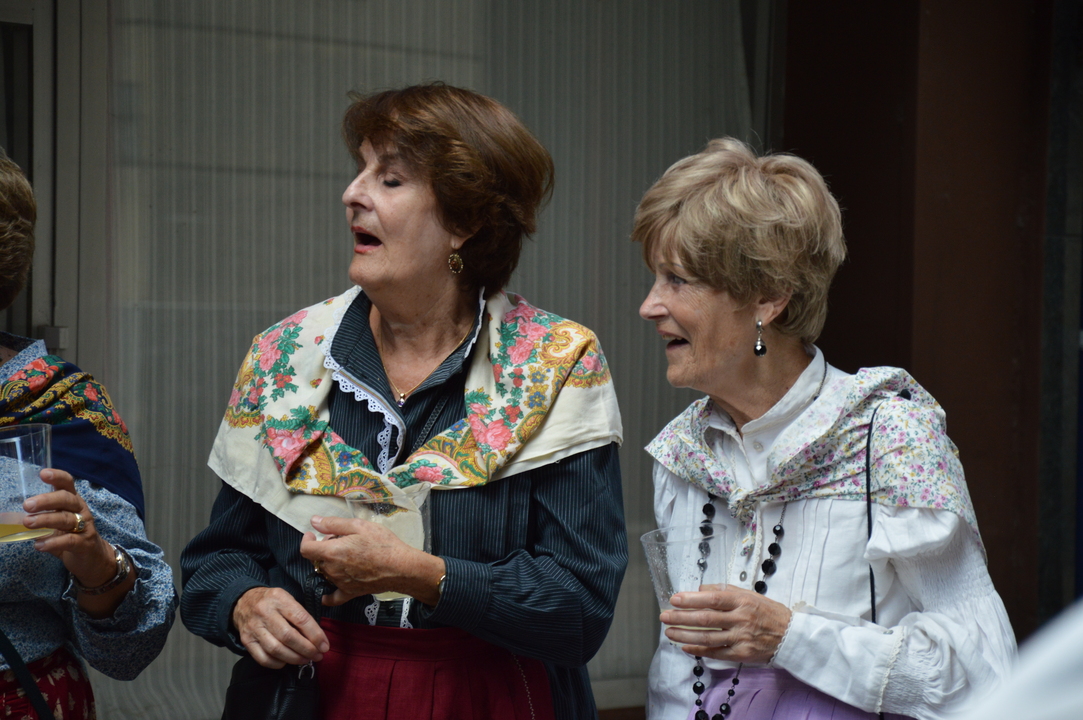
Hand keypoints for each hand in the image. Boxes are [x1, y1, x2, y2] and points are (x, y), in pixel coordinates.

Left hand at [24, 469, 116, 588]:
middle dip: (47, 500)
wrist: (93, 559)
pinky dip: (53, 542)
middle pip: (67, 500)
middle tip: (27, 505)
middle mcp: (81, 511)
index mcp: (73, 502)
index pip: (68, 484)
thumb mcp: (57, 524)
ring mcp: (85, 527)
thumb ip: (41, 518)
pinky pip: (69, 541)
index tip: (43, 473)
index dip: (57, 477)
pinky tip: (39, 545)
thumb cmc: (71, 537)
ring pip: (66, 519)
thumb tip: (11, 518)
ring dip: (46, 520)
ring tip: (28, 523)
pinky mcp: (85, 544)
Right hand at [232, 587, 329, 668]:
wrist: (243, 601)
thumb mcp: (287, 599)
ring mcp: (253, 627)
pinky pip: (263, 658)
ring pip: (275, 649)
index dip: (315, 635)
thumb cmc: (272, 602)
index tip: (324, 646)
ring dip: (294, 658)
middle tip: (318, 655)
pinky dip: (277, 663)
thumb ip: (301, 615)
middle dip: (306, 649)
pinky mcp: (246, 640)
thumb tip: (318, 639)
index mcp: (279, 598)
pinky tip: (286, 661)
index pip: (301, 619)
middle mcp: (264, 612)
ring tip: (306, 660)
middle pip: (288, 636)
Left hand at [299, 515, 443, 606]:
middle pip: (316, 559)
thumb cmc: (382, 543)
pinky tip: (327, 592)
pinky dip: (328, 594)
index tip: (312, 535)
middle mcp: (332, 569)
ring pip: (325, 572)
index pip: (306, 549)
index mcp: (332, 552)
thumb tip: (314, 521)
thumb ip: (333, 523)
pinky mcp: (349, 592)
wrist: (400, 567)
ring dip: (329, 563)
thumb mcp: (359, 526)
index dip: (306, 540)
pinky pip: (332, 597)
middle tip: (340, 540)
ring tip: (347, 555)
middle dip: (323, 548)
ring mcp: (339, 583)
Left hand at [660, 584, 791, 663]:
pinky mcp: (742, 654)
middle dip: (681, 618)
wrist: (791, 636)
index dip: (691, 600)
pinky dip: (699, 650)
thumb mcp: (749, 594)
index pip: (712, 599)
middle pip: (705, 619)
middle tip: (665, 616)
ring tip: (669, 632)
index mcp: (742, 601)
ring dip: (685, 635)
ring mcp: (741, 638)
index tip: (674, 599)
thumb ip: (724, 591)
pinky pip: (716, 652)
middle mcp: (741, 619)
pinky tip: (685, 647)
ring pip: (708, 637)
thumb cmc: (768, 612)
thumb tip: (700, 590)